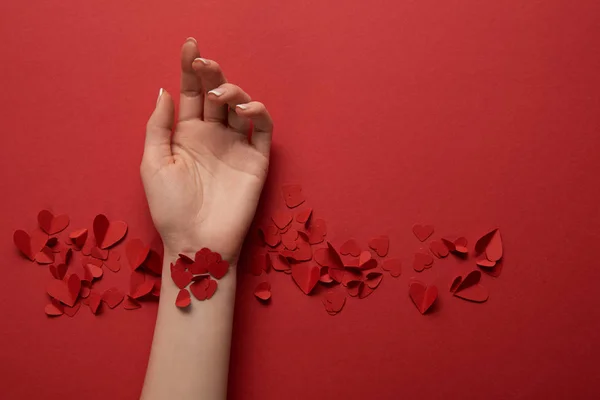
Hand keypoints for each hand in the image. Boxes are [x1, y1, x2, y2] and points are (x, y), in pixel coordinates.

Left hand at [141, 38, 272, 262]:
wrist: (197, 242)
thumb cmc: (170, 207)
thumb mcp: (153, 163)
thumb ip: (159, 126)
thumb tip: (164, 90)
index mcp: (187, 133)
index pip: (191, 93)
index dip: (190, 69)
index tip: (190, 46)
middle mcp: (213, 134)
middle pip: (216, 93)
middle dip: (211, 73)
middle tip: (204, 64)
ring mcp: (236, 145)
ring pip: (241, 105)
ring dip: (233, 91)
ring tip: (221, 98)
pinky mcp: (256, 159)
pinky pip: (263, 128)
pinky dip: (258, 113)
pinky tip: (244, 111)